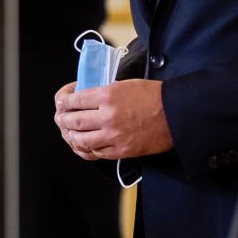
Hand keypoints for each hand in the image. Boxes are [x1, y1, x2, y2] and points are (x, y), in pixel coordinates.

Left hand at [54, 79, 172, 159]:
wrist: (176, 114)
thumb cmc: (155, 96)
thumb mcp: (126, 85)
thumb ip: (105, 93)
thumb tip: (87, 99)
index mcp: (108, 95)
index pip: (76, 100)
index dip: (65, 103)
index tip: (62, 103)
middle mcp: (108, 116)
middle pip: (75, 121)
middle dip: (64, 120)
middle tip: (61, 118)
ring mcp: (113, 136)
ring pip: (81, 140)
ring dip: (72, 136)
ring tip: (70, 133)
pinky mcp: (121, 150)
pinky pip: (97, 153)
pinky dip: (87, 149)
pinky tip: (86, 145)